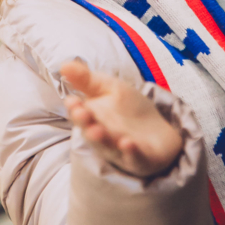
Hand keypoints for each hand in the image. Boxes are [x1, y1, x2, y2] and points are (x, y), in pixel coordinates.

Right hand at [61, 61, 182, 179]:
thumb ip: (87, 79)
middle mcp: (103, 137)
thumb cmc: (128, 109)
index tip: (72, 100)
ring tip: (98, 130)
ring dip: (102, 140)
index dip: (75, 109)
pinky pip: (134, 159)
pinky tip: (127, 143)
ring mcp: (120, 151)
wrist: (159, 129)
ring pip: (108, 147)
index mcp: (92, 119)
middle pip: (90, 132)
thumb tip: (64, 64)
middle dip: (85, 123)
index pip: (79, 115)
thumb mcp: (109, 88)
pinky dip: (130, 153)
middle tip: (82, 114)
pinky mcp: (141, 160)